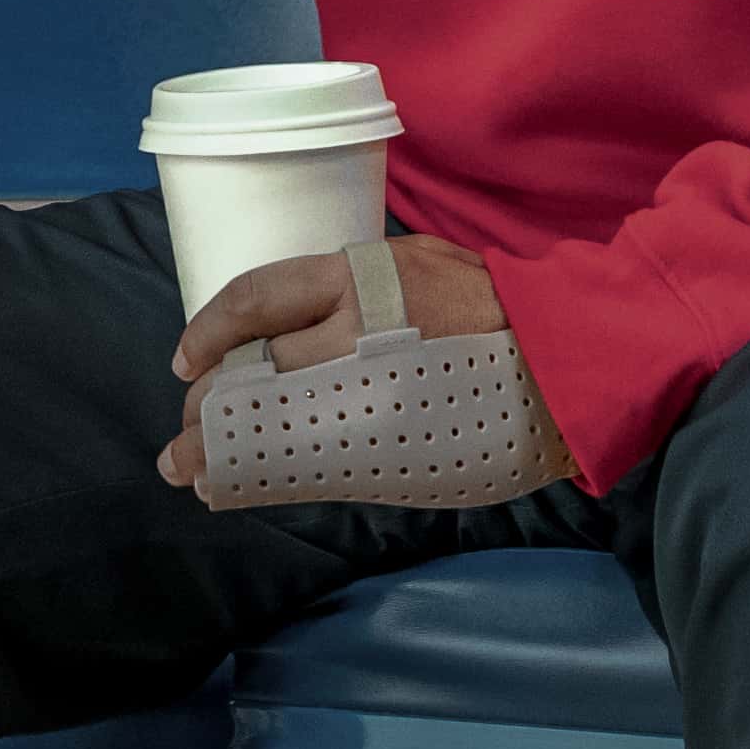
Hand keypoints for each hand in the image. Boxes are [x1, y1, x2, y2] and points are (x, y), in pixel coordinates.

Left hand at [154, 236, 540, 487]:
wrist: (564, 353)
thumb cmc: (492, 301)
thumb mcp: (417, 261)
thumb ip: (355, 289)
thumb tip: (292, 325)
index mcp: (360, 279)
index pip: (258, 299)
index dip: (210, 331)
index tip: (185, 360)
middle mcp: (358, 333)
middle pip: (256, 372)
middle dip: (208, 408)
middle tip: (184, 433)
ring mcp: (375, 394)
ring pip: (276, 425)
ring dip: (227, 453)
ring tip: (193, 473)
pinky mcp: (397, 446)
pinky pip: (318, 464)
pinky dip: (274, 475)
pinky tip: (248, 486)